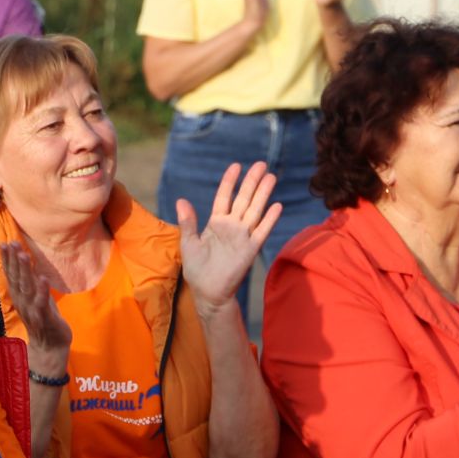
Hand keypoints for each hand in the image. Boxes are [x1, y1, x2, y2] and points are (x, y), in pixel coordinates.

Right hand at [0, 242, 71, 376]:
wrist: (50, 347)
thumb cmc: (43, 319)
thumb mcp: (35, 298)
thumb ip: (29, 282)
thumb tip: (25, 263)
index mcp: (20, 297)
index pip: (12, 275)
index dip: (7, 260)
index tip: (4, 243)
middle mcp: (23, 302)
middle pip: (16, 279)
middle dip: (13, 261)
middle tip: (10, 243)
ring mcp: (32, 310)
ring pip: (27, 288)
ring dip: (25, 272)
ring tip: (23, 255)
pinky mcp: (44, 318)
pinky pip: (42, 303)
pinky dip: (41, 291)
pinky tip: (42, 278)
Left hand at [177, 161, 280, 315]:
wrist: (208, 293)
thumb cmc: (197, 270)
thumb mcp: (188, 243)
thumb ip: (188, 222)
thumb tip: (181, 200)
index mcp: (216, 223)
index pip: (224, 197)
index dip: (230, 181)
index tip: (236, 166)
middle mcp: (231, 227)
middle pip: (243, 199)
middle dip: (252, 182)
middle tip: (262, 164)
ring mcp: (242, 237)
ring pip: (254, 211)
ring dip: (263, 195)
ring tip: (271, 177)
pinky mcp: (250, 250)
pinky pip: (261, 232)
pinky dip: (269, 220)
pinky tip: (277, 206)